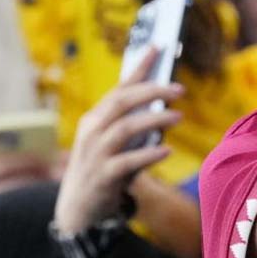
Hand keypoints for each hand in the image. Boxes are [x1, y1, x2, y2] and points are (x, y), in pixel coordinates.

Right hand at [53, 50, 183, 234]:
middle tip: (179, 88)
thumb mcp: (110, 141)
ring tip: (178, 115)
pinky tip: (167, 150)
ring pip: (126, 128)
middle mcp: (92, 131)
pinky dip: (149, 154)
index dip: (139, 66)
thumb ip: (131, 123)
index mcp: (95, 117)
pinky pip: (128, 162)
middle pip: (122, 102)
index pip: (119, 86)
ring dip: (155, 119)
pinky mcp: (103, 177)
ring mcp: (95, 153)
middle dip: (152, 90)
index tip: (158, 47)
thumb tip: (164, 104)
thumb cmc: (101, 168)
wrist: (77, 210)